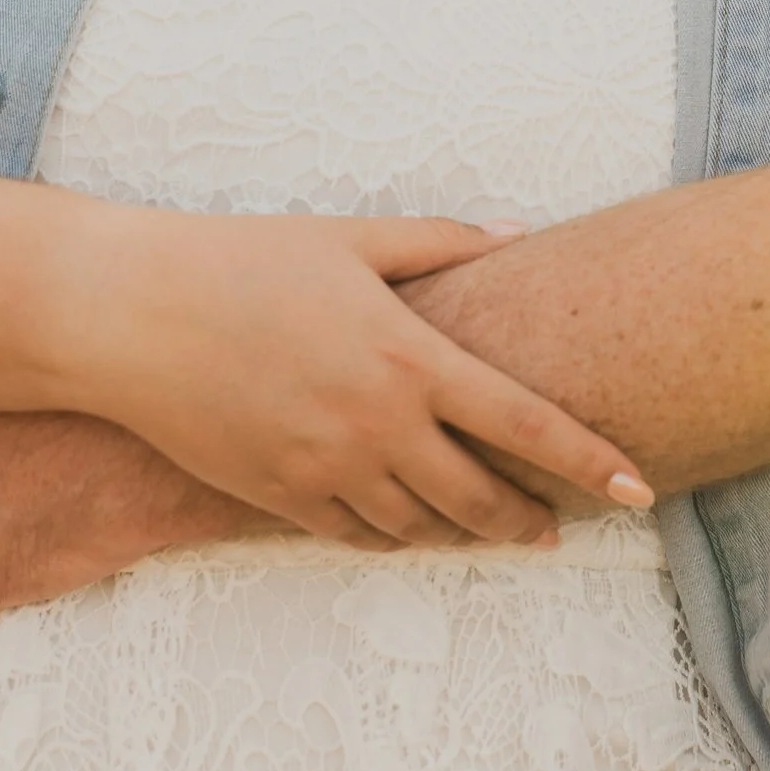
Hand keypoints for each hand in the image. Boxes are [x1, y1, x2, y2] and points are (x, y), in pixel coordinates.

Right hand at [53, 207, 655, 547]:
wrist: (130, 313)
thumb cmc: (244, 259)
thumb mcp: (352, 238)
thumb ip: (442, 244)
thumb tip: (518, 233)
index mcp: (409, 355)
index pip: (526, 423)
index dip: (590, 462)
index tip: (639, 490)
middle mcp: (377, 423)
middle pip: (481, 497)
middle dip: (528, 520)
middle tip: (556, 529)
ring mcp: (326, 468)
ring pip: (420, 528)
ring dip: (463, 533)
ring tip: (489, 529)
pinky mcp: (278, 496)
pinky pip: (355, 537)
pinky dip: (393, 536)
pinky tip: (408, 526)